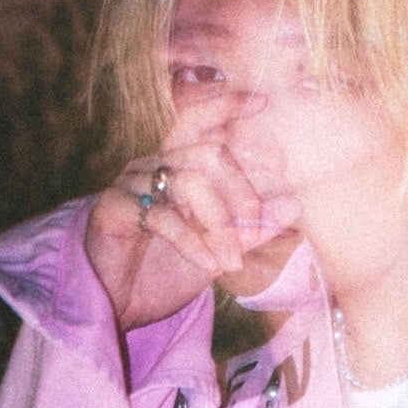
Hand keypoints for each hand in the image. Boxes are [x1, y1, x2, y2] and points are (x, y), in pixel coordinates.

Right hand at [84, 92, 300, 328]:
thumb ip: (252, 228)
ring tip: (233, 261)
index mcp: (178, 166)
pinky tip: (212, 264)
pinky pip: (163, 217)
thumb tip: (294, 206)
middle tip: (255, 222)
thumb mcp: (218, 248)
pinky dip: (194, 242)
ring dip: (220, 225)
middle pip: (207, 153)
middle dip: (241, 187)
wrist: (122, 304)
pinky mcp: (114, 207)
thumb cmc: (168, 270)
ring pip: (190, 183)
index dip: (227, 106)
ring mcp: (132, 183)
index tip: (261, 102)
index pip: (201, 122)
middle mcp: (155, 165)